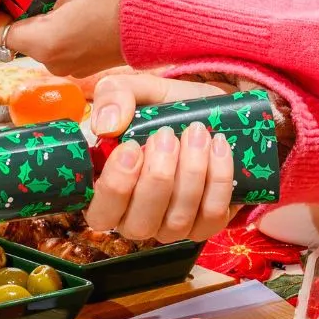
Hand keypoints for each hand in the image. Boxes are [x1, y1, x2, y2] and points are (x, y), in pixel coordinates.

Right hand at [83, 75, 235, 242]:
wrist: (209, 112)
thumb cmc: (162, 109)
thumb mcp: (135, 91)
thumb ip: (113, 96)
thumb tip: (108, 126)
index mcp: (105, 194)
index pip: (99, 214)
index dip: (114, 187)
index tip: (132, 147)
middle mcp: (135, 219)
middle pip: (139, 224)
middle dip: (157, 177)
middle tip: (167, 135)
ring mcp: (170, 228)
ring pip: (177, 220)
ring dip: (190, 173)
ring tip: (197, 133)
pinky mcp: (206, 225)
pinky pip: (211, 215)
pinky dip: (219, 180)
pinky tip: (218, 146)